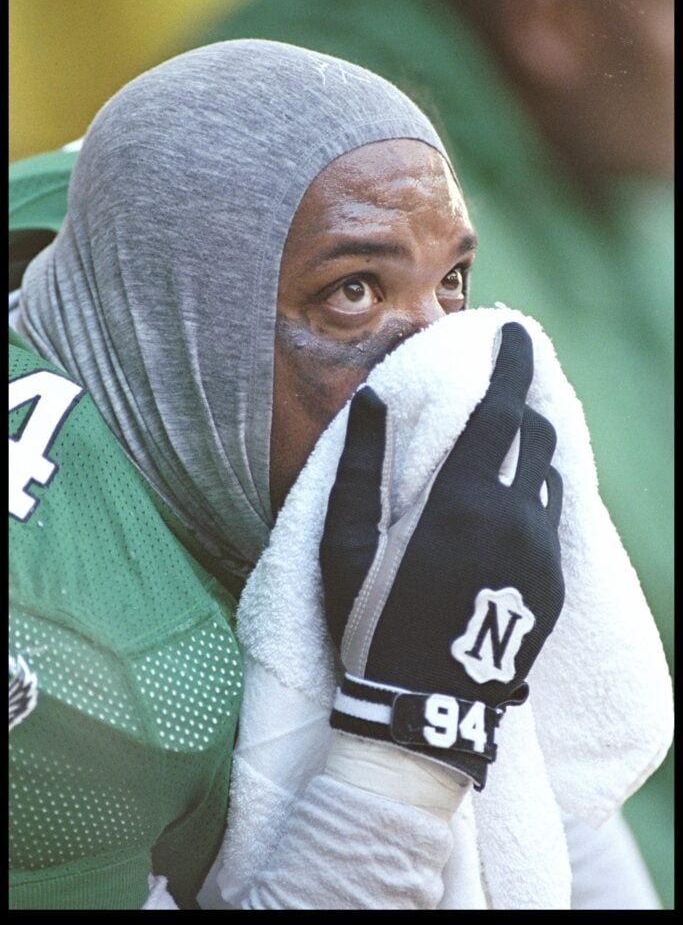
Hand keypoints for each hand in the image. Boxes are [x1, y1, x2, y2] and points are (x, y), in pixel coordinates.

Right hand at [320, 322, 563, 788]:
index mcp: (461, 499)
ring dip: (531, 450)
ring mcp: (540, 554)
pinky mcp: (552, 585)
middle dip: (524, 400)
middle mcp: (513, 518)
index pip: (501, 408)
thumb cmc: (369, 622)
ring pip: (549, 478)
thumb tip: (370, 397)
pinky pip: (551, 521)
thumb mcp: (345, 544)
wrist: (423, 710)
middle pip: (536, 436)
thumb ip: (359, 466)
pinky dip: (533, 496)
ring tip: (504, 445)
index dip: (510, 363)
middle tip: (505, 384)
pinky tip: (508, 506)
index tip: (513, 331)